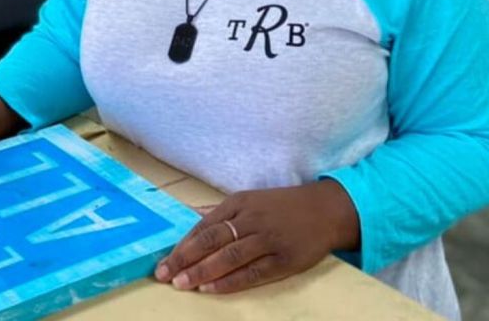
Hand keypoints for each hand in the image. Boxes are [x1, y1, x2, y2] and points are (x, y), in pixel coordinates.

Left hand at [155, 181, 359, 293]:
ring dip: (202, 271)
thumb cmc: (282, 206)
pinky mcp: (283, 259)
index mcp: (239, 202)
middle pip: (211, 240)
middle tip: (165, 275)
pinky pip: (252, 272)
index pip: (204, 226)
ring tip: (182, 284)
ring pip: (228, 256)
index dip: (182, 245)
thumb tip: (192, 215)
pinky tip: (211, 288)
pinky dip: (230, 281)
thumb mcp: (251, 200)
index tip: (164, 261)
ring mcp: (267, 239)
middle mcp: (250, 219)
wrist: (324, 210)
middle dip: (185, 259)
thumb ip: (222, 211)